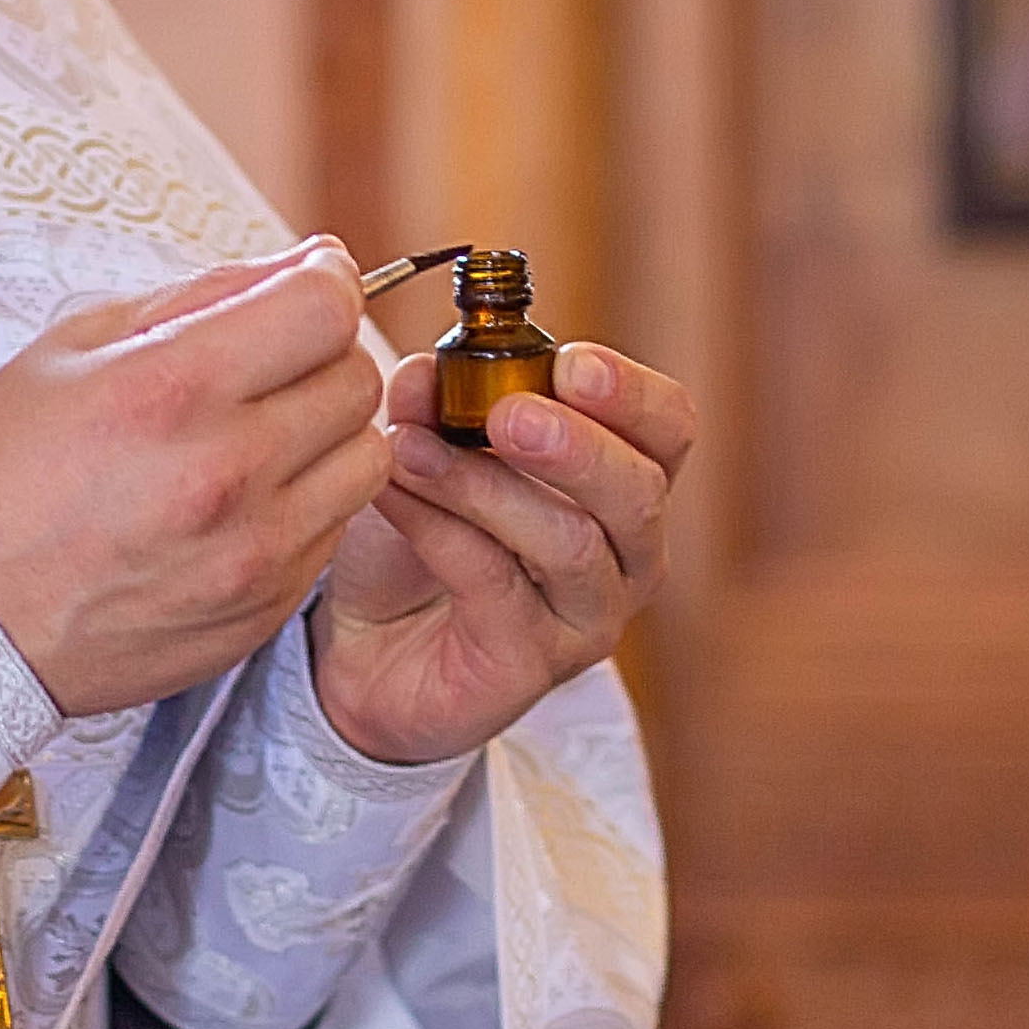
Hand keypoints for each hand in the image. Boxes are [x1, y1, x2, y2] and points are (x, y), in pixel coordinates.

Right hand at [0, 238, 388, 716]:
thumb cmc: (0, 474)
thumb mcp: (72, 350)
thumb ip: (200, 297)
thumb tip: (304, 262)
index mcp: (169, 388)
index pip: (325, 305)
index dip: (324, 280)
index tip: (304, 284)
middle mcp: (224, 472)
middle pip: (357, 378)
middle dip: (323, 355)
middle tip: (269, 367)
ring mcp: (252, 552)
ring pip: (366, 459)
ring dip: (327, 435)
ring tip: (261, 438)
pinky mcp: (263, 608)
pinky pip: (333, 531)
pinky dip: (305, 504)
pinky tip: (239, 505)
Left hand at [310, 344, 694, 764]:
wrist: (359, 648)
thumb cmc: (416, 542)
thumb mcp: (419, 453)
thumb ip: (428, 405)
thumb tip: (423, 371)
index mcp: (621, 487)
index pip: (668, 430)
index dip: (632, 394)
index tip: (572, 363)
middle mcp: (625, 557)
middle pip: (639, 494)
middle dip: (577, 447)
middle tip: (509, 414)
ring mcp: (585, 620)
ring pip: (568, 544)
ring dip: (484, 485)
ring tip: (411, 448)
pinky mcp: (528, 666)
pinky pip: (496, 585)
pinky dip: (439, 529)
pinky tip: (393, 495)